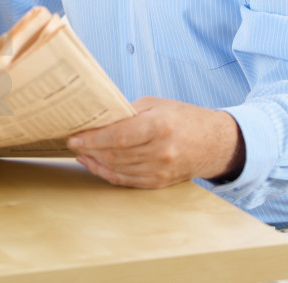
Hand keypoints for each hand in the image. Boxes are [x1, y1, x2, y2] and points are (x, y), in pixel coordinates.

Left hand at [66, 97, 243, 188]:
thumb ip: (127, 112)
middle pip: (114, 154)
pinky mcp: (159, 182)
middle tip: (72, 143)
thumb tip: (97, 119)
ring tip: (81, 153)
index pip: (117, 136)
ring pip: (117, 169)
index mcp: (159, 126)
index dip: (92, 138)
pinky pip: (126, 180)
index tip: (74, 137)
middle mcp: (160, 151)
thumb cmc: (183, 118)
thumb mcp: (156, 105)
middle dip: (89, 149)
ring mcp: (160, 170)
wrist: (214, 143)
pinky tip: (96, 165)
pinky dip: (107, 173)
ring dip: (94, 162)